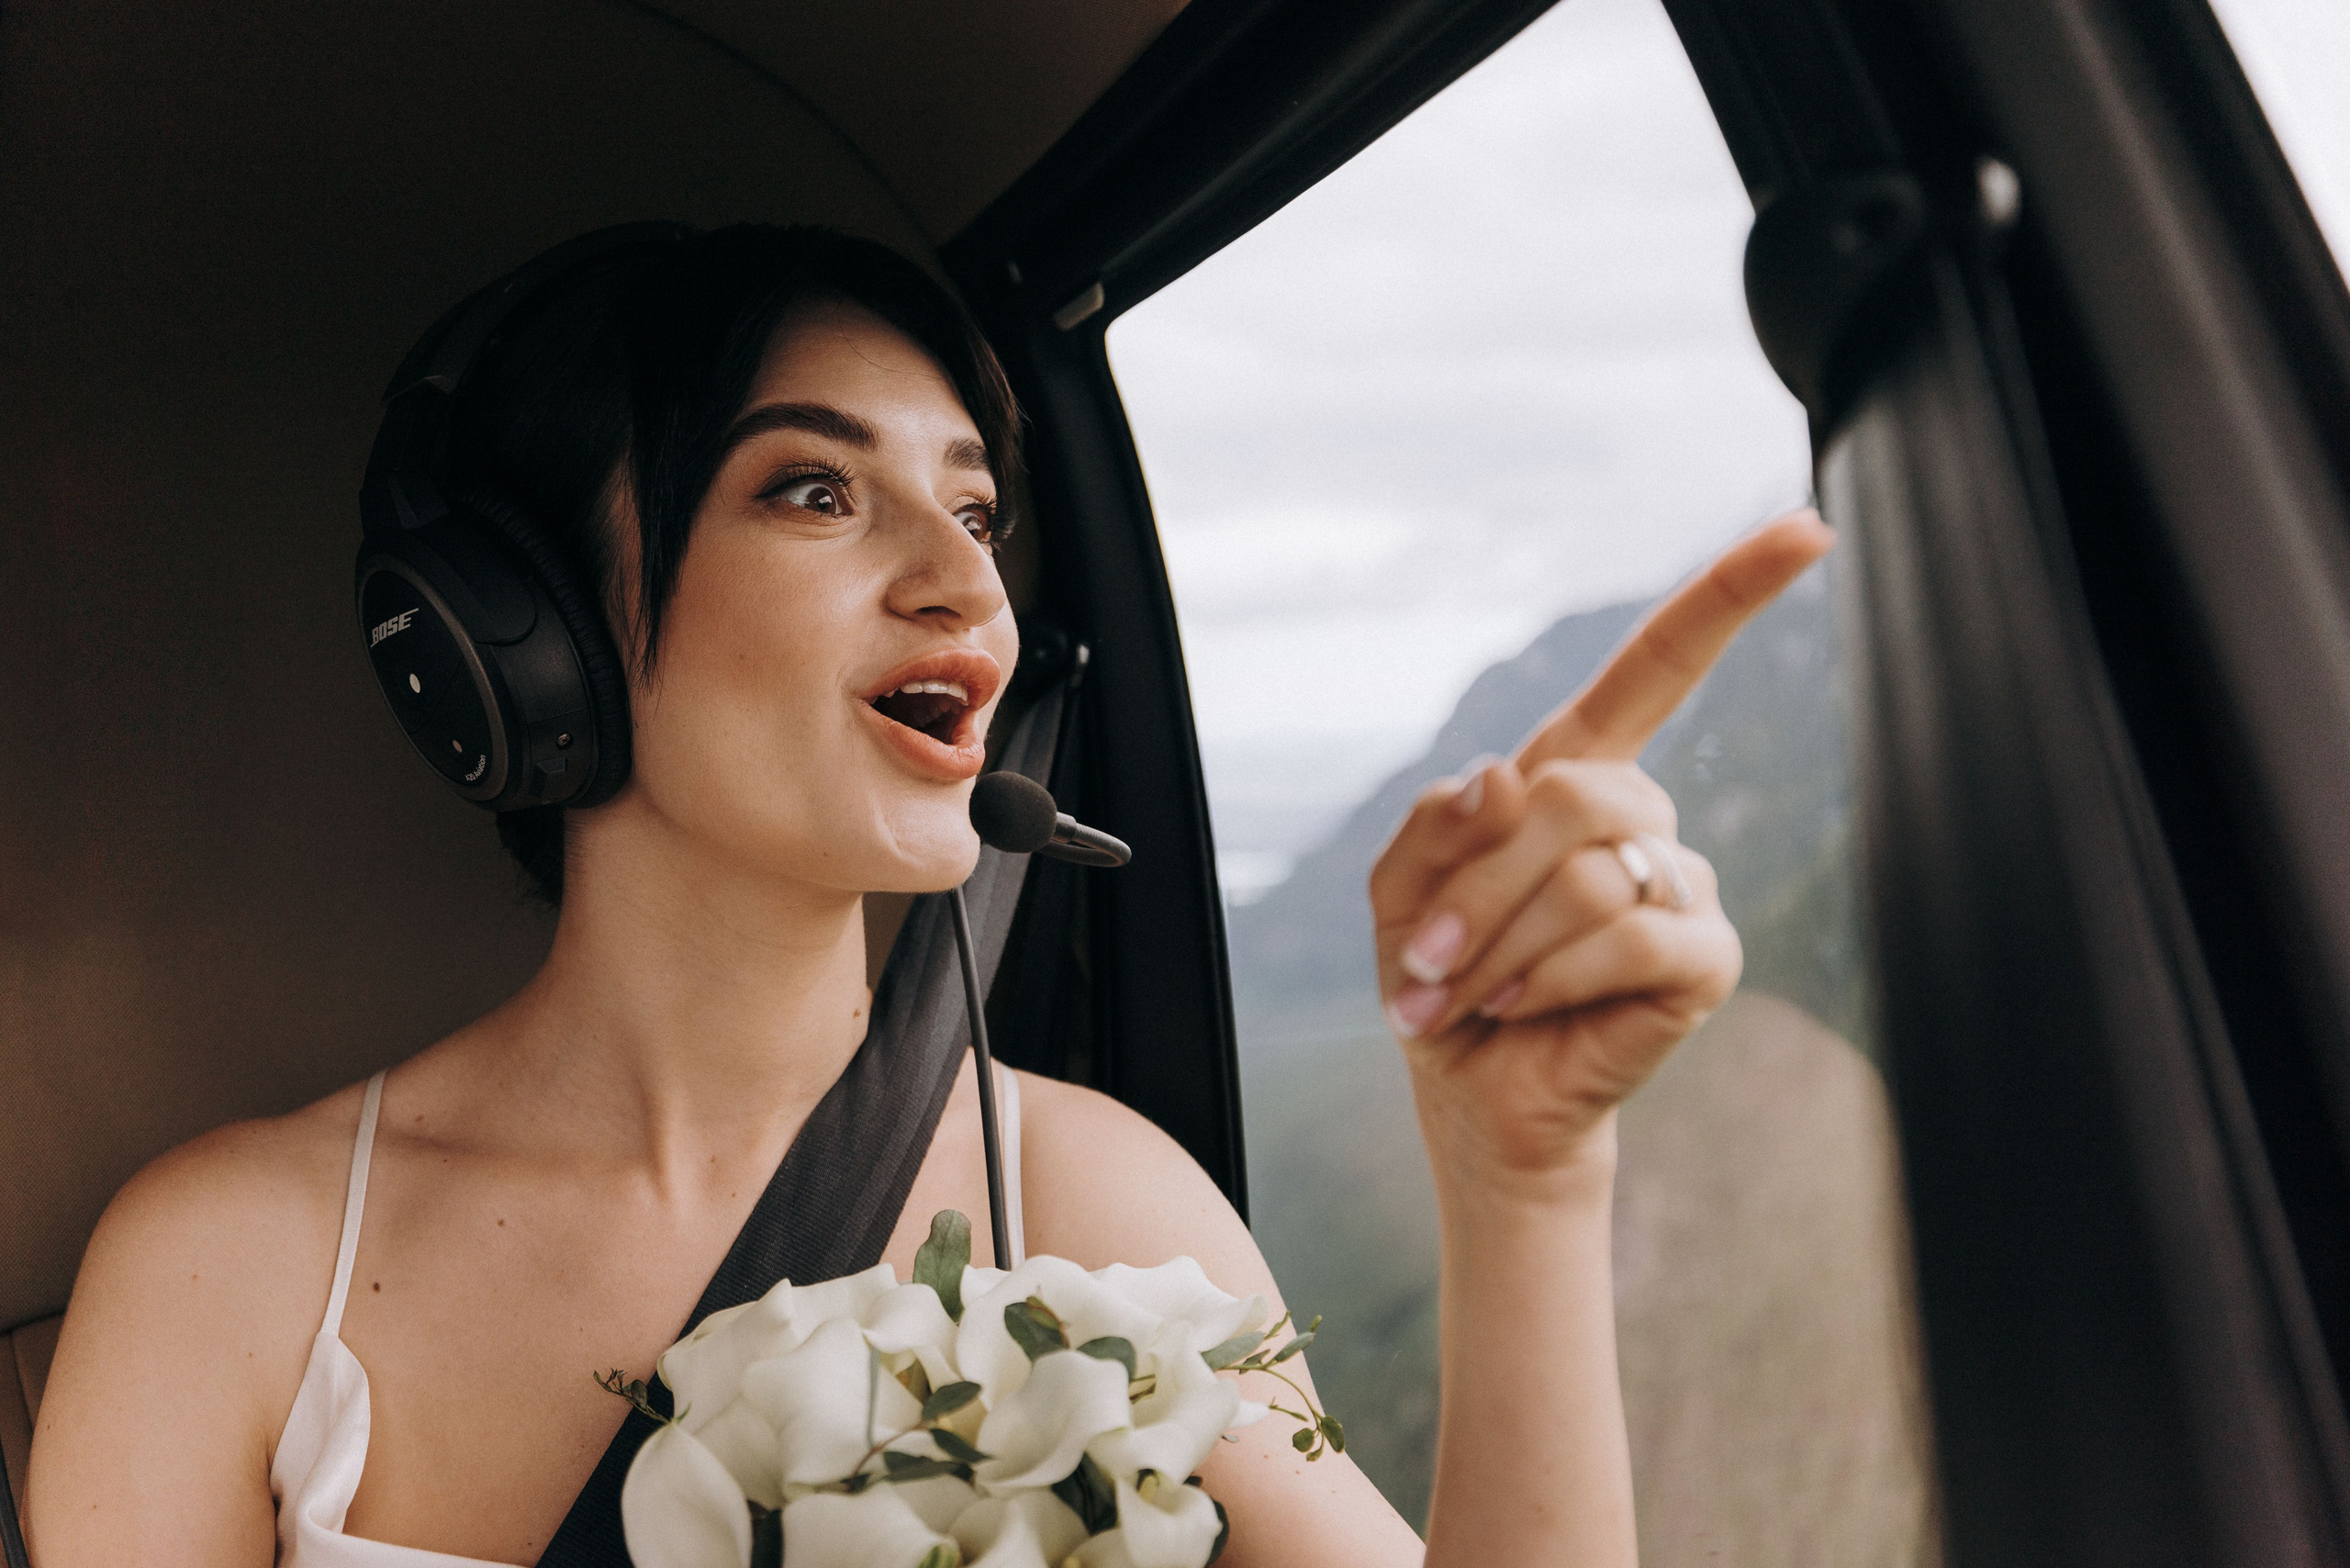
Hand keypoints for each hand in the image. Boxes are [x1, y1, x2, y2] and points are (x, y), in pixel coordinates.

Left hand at [1369, 511, 1835, 1194]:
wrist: (1476, 1094)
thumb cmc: (1442, 982)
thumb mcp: (1401, 893)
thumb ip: (1436, 824)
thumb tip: (1504, 775)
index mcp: (1576, 773)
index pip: (1660, 665)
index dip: (1732, 594)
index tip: (1810, 527)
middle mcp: (1644, 817)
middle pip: (1575, 794)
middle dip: (1482, 884)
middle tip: (1428, 961)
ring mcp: (1686, 884)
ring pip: (1593, 875)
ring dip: (1504, 942)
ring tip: (1468, 995)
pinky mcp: (1707, 957)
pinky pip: (1631, 938)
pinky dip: (1552, 976)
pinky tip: (1522, 1008)